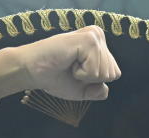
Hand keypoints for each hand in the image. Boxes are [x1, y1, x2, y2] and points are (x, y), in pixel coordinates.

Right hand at [0, 26, 120, 100]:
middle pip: (113, 74)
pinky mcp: (88, 39)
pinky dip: (81, 73)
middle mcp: (98, 36)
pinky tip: (68, 61)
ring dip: (85, 75)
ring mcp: (94, 36)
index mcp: (99, 45)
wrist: (33, 72)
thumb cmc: (56, 78)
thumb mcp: (83, 90)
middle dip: (92, 79)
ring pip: (105, 72)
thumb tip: (106, 88)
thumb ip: (98, 91)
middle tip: (72, 68)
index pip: (115, 74)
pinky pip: (95, 70)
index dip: (95, 81)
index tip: (77, 72)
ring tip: (69, 64)